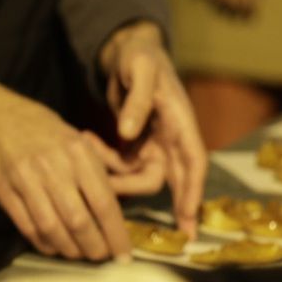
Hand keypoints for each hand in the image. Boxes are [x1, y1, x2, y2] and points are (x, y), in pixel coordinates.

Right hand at [0, 83, 132, 261]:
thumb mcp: (81, 142)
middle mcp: (52, 167)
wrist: (2, 120)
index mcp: (78, 153)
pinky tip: (54, 246)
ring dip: (69, 249)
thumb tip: (123, 207)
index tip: (123, 253)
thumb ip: (103, 172)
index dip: (115, 234)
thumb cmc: (48, 135)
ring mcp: (25, 179)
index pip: (103, 202)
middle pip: (78, 220)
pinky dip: (44, 243)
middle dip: (94, 246)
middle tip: (101, 256)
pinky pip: (27, 226)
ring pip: (52, 227)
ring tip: (79, 254)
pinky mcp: (4, 191)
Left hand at [98, 22, 208, 235]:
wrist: (128, 52)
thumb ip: (137, 100)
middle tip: (148, 229)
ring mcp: (155, 144)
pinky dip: (105, 161)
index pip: (194, 161)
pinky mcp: (137, 145)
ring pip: (141, 176)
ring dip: (115, 172)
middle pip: (173, 180)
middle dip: (167, 207)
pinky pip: (123, 166)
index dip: (192, 191)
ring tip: (88, 143)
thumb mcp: (139, 69)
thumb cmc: (139, 57)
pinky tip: (86, 141)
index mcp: (181, 120)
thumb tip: (127, 134)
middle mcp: (173, 138)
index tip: (188, 218)